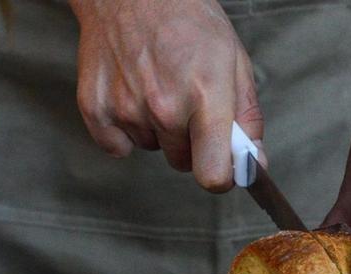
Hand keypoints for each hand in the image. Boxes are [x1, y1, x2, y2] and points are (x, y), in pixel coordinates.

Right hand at [69, 0, 264, 190]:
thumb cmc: (188, 20)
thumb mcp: (235, 62)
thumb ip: (247, 119)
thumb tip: (254, 163)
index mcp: (205, 96)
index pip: (213, 175)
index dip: (222, 177)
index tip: (222, 166)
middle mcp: (164, 107)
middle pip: (184, 164)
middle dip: (191, 144)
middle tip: (187, 103)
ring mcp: (127, 108)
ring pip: (154, 149)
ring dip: (159, 130)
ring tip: (158, 87)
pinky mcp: (96, 109)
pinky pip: (118, 147)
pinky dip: (125, 130)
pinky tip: (132, 96)